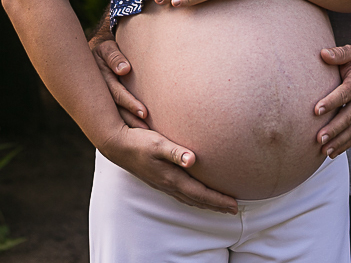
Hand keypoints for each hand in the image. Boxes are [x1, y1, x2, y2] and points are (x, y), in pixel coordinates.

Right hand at [89, 32, 149, 129]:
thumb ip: (115, 57)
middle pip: (117, 110)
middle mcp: (100, 93)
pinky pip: (114, 117)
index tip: (144, 113)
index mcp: (101, 78)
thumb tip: (124, 69)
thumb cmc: (107, 50)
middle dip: (132, 120)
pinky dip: (123, 125)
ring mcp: (101, 100)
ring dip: (129, 125)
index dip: (130, 103)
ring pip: (115, 116)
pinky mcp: (104, 105)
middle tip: (148, 131)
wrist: (95, 55)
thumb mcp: (107, 48)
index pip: (118, 93)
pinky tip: (135, 136)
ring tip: (145, 135)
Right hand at [100, 125, 238, 213]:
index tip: (234, 205)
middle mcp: (168, 184)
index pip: (200, 193)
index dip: (218, 200)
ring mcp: (162, 183)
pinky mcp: (158, 179)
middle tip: (233, 209)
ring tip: (218, 205)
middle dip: (215, 205)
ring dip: (205, 203)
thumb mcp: (158, 143)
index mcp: (171, 177)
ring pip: (188, 198)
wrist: (116, 144)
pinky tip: (194, 195)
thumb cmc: (138, 141)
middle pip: (197, 199)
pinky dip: (193, 197)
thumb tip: (192, 160)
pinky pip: (181, 193)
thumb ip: (175, 152)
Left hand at [314, 44, 350, 157]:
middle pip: (348, 117)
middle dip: (334, 129)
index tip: (316, 110)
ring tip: (324, 150)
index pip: (344, 94)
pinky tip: (332, 153)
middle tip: (318, 138)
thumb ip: (338, 54)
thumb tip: (322, 53)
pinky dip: (345, 145)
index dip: (331, 102)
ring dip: (338, 141)